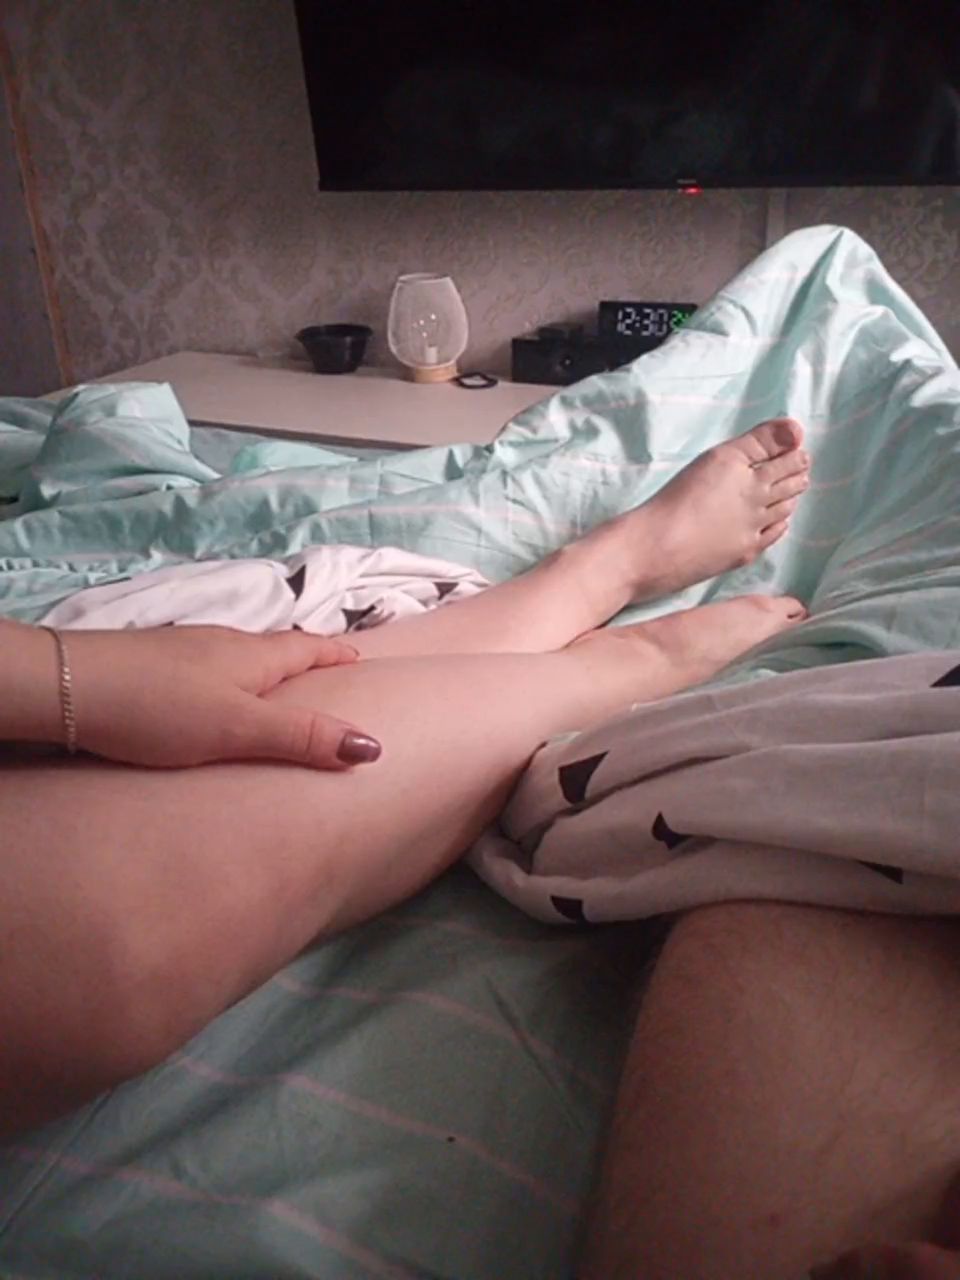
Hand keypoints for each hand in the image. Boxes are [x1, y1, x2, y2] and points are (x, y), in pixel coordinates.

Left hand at [61, 625, 381, 769]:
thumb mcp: (239, 728)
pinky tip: (216, 701)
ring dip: (269, 672)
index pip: (309, 647)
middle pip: (278, 648)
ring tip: (281, 695)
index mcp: (253, 655)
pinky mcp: (156, 665)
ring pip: (243, 658)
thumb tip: (372, 745)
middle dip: (308, 661)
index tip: (362, 662)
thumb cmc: (160, 708)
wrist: (70, 687)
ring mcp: (187, 651)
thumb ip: (302, 737)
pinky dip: (233, 681)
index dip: (337, 655)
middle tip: (331, 679)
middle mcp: (225, 643)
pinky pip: (212, 669)